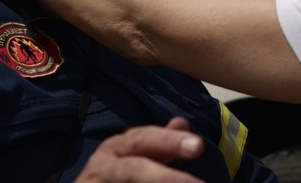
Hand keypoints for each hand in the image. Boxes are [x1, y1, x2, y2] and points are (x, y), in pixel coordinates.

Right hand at [76, 118, 204, 182]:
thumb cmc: (115, 174)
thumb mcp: (136, 155)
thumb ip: (160, 144)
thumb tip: (181, 123)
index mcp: (117, 147)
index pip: (144, 140)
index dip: (170, 142)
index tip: (198, 146)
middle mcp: (103, 166)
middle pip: (134, 170)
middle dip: (165, 178)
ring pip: (129, 178)